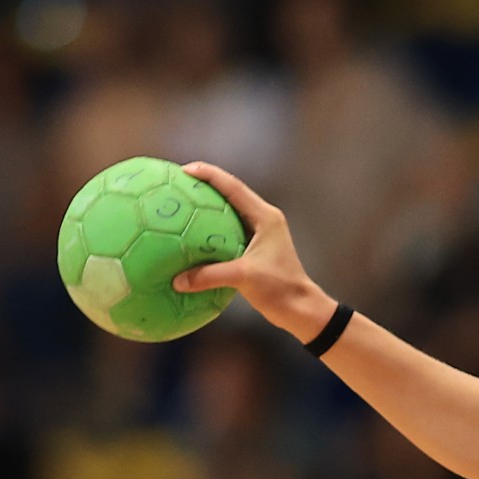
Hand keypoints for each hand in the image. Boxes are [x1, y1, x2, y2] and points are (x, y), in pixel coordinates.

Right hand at [172, 161, 336, 336]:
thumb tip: (178, 280)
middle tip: (179, 183)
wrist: (300, 309)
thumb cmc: (280, 289)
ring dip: (207, 207)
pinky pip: (227, 232)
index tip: (185, 170)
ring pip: (229, 212)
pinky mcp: (254, 248)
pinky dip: (209, 231)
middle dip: (205, 185)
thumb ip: (210, 276)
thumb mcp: (243, 278)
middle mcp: (263, 219)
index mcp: (265, 217)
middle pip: (230, 193)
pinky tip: (190, 238)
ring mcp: (259, 233)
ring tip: (181, 205)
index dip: (210, 174)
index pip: (233, 187)